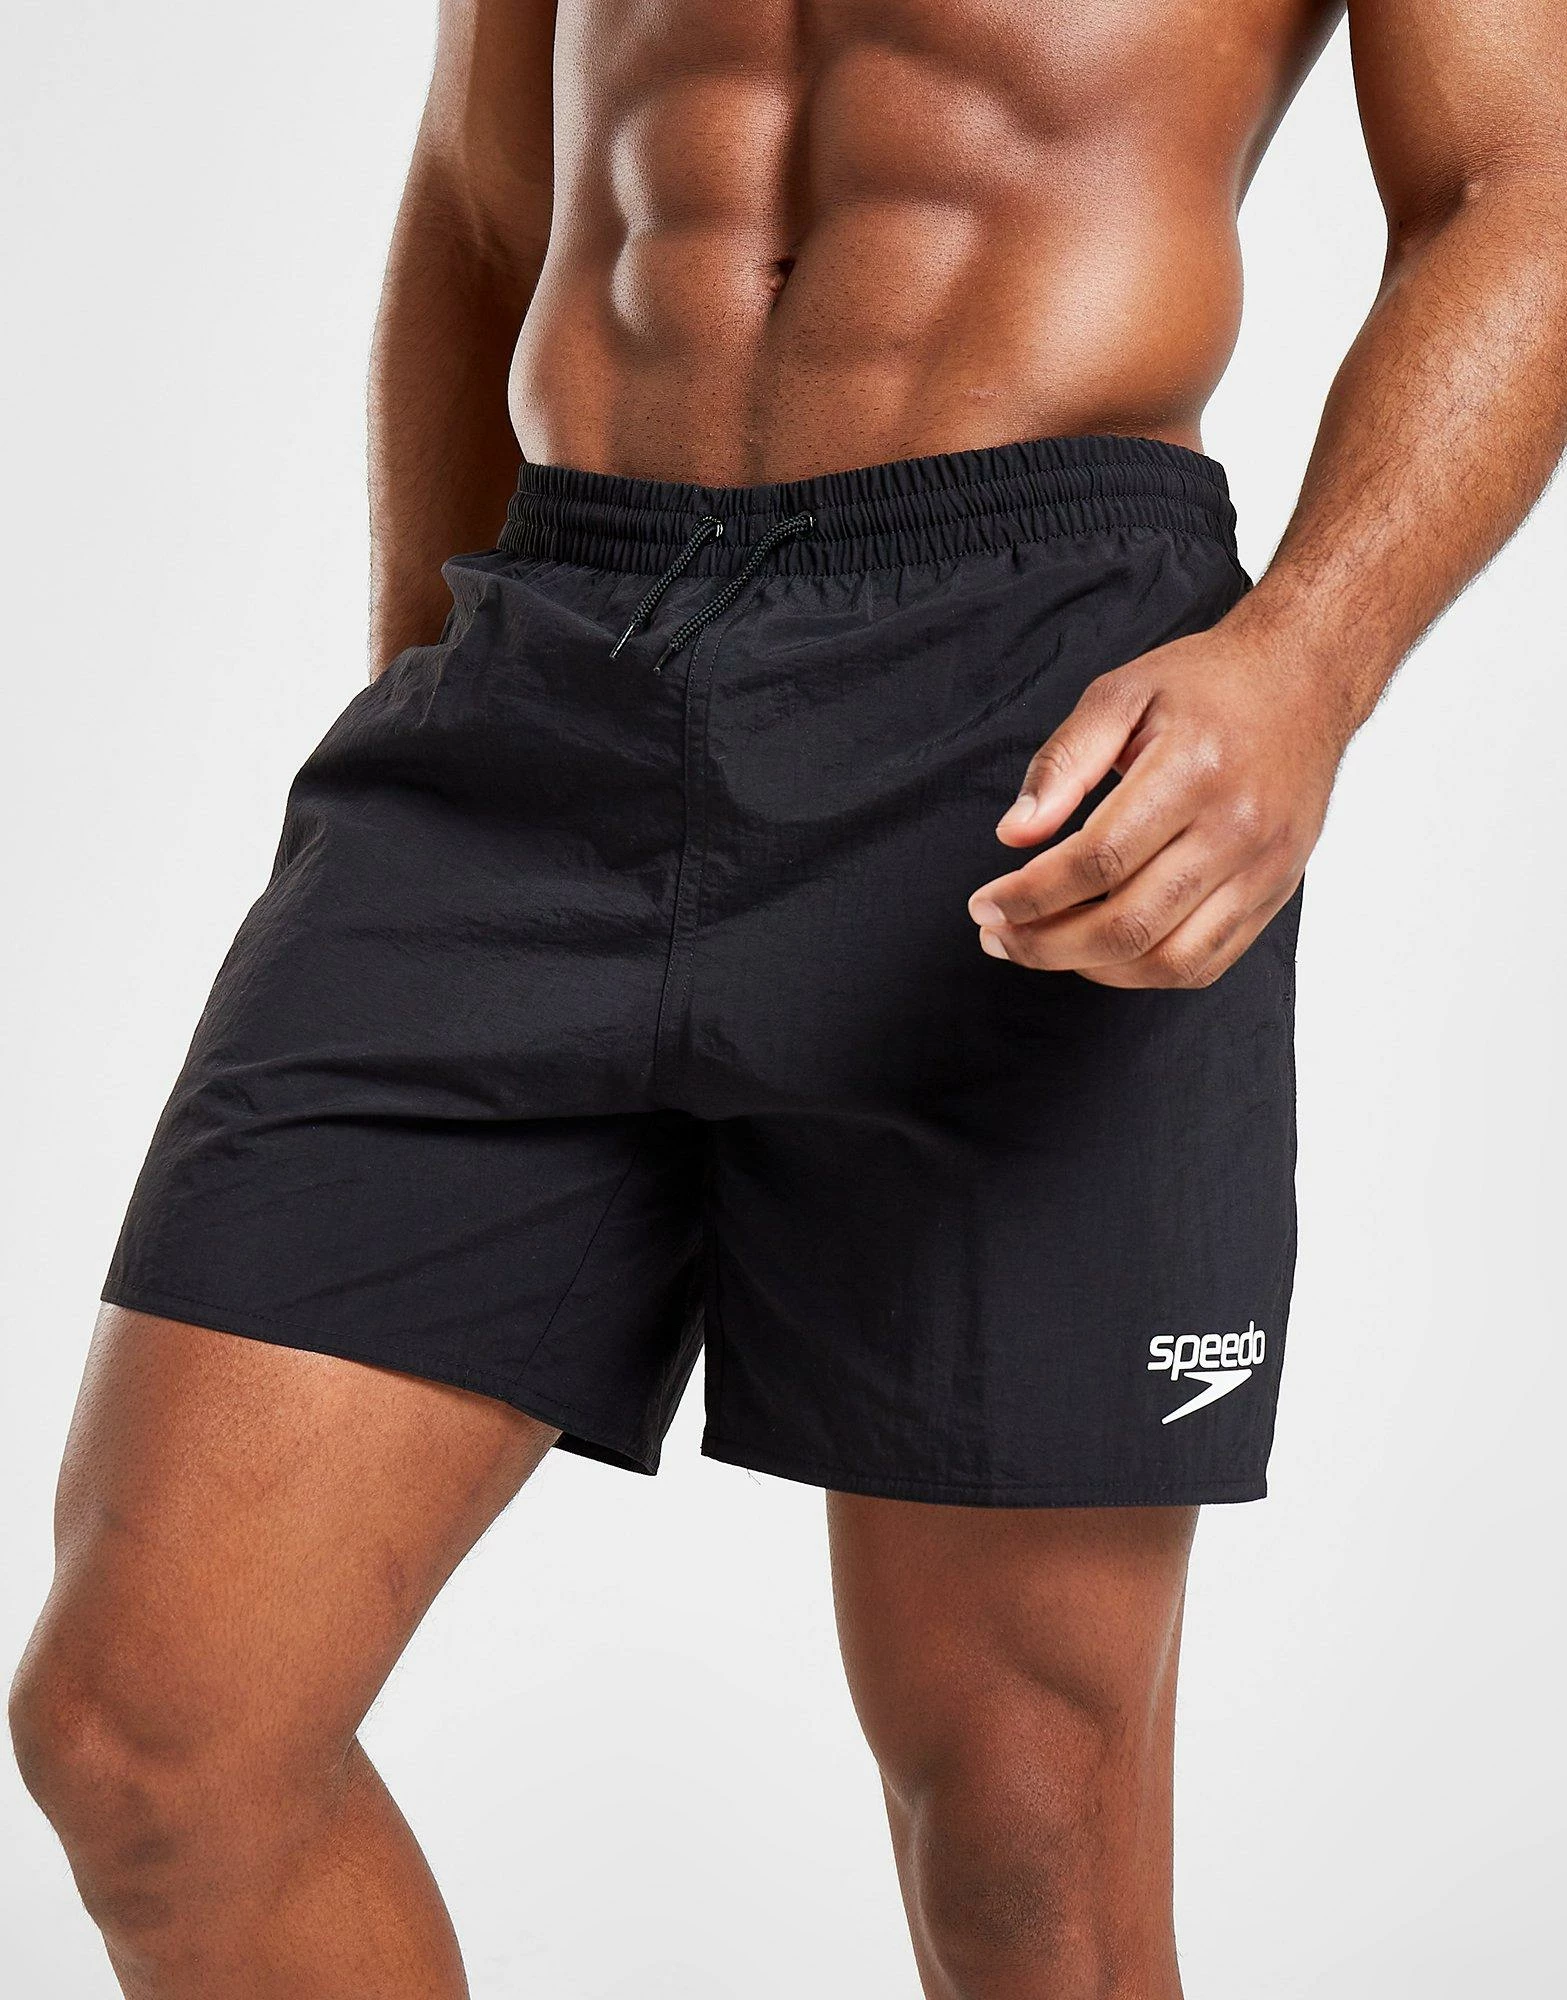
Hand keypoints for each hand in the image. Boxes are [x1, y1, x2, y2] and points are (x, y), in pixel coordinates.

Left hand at [967, 619, 1350, 987]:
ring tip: (1039, 947)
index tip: (985, 904)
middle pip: (1128, 923)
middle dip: (1045, 943)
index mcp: (1194, 770)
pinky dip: (1142, 973)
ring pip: (1167, 959)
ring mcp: (1262, 869)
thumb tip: (1015, 834)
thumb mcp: (1122, 694)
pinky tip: (1100, 953)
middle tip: (997, 935)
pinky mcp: (1275, 893)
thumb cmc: (1208, 684)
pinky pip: (1205, 964)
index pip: (1097, 861)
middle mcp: (1236, 828)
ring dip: (1089, 969)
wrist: (1305, 679)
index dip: (1029, 895)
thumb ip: (1064, 762)